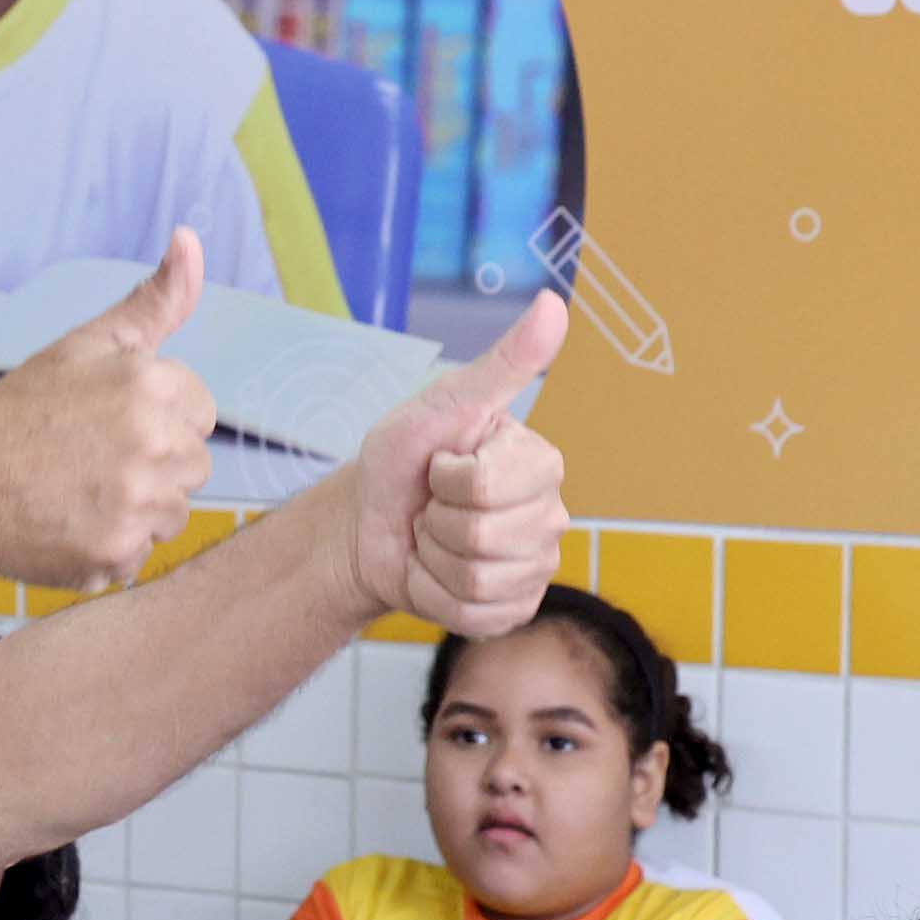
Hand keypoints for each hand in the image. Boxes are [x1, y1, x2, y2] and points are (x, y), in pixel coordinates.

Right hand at [0, 237, 214, 591]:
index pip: (200, 410)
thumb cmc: (21, 411)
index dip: (156, 416)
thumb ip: (154, 300)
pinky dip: (111, 547)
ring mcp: (137, 502)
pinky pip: (143, 554)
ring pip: (174, 514)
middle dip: (153, 465)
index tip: (107, 423)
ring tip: (79, 494)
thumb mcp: (86, 344)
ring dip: (137, 510)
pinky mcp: (118, 553)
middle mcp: (152, 441)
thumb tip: (190, 237)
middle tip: (89, 461)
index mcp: (149, 382)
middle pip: (194, 465)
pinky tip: (70, 525)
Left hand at [347, 294, 565, 633]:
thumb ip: (503, 363)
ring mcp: (536, 565)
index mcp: (539, 462)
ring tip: (433, 537)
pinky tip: (436, 572)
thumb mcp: (441, 404)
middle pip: (486, 536)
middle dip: (437, 521)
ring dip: (433, 558)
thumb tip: (553, 304)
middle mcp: (550, 514)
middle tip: (433, 505)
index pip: (492, 485)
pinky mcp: (514, 608)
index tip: (440, 465)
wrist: (366, 527)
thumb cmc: (401, 461)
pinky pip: (475, 614)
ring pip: (480, 579)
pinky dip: (435, 595)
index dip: (447, 478)